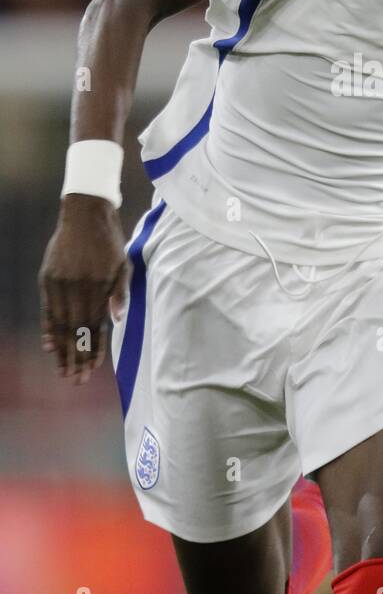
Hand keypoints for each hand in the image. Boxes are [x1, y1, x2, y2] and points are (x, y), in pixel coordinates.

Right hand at [38, 195, 128, 384]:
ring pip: (60, 324)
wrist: (86, 212)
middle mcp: (78, 287)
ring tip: (63, 371)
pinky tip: (49, 346)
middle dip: (76, 358)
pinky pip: (47, 309)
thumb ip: (119, 293)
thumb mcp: (124, 265)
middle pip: (76, 331)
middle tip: (76, 381)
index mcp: (100, 286)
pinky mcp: (47, 277)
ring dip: (62, 350)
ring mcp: (60, 283)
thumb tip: (116, 321)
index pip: (95, 326)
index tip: (92, 370)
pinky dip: (48, 329)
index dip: (93, 350)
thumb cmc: (110, 241)